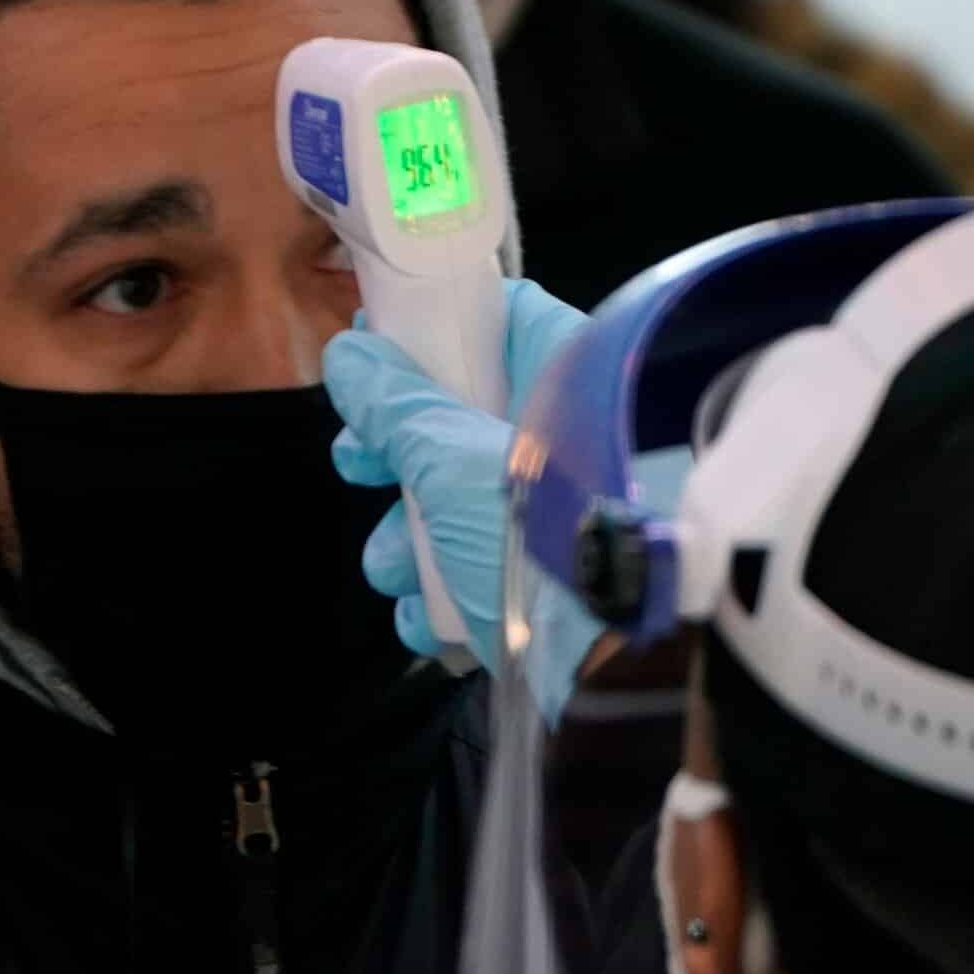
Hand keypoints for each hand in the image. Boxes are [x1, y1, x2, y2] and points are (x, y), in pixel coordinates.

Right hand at [324, 279, 602, 704]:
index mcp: (559, 384)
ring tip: (396, 569)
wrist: (625, 649)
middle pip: (454, 425)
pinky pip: (469, 581)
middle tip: (359, 464)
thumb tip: (349, 356)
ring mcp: (550, 520)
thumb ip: (394, 405)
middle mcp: (561, 445)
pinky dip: (438, 601)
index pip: (500, 323)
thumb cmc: (544, 527)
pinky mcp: (541, 591)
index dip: (431, 329)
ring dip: (403, 543)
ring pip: (452, 511)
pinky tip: (427, 618)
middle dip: (390, 456)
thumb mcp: (451, 459)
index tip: (373, 343)